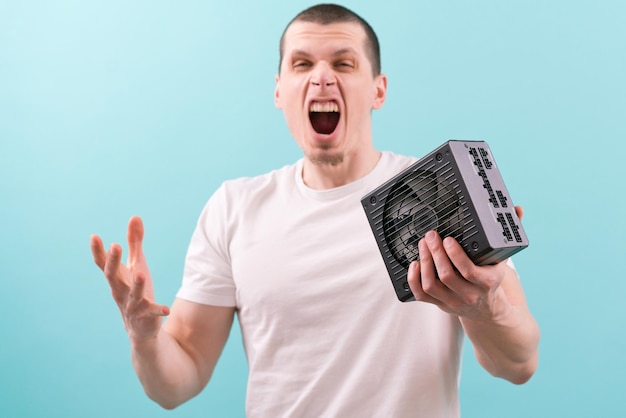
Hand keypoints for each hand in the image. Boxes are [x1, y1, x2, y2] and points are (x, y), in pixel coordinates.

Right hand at [90, 216, 169, 343]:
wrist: (140, 328)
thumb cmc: (136, 290)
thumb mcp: (137, 264)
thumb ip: (135, 242)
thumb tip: (135, 216)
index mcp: (117, 278)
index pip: (103, 264)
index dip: (98, 251)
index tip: (94, 236)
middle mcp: (120, 291)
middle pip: (112, 276)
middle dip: (113, 261)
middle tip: (114, 245)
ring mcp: (132, 305)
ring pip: (132, 294)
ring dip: (136, 285)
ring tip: (141, 273)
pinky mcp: (146, 316)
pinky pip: (152, 312)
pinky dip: (158, 310)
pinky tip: (166, 309)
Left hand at [407, 206, 523, 321]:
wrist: (489, 310)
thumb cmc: (491, 280)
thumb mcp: (501, 260)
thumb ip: (507, 235)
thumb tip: (517, 211)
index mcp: (486, 282)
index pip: (468, 270)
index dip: (455, 254)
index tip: (447, 239)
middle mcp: (469, 294)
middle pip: (446, 275)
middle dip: (435, 252)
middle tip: (430, 236)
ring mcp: (452, 301)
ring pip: (431, 284)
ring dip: (424, 262)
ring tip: (423, 245)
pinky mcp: (439, 305)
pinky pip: (421, 294)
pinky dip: (414, 279)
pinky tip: (414, 263)